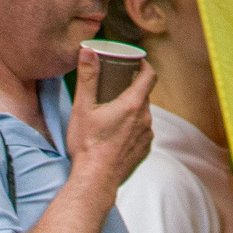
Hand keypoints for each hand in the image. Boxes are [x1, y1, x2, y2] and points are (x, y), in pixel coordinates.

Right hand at [67, 47, 154, 190]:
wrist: (95, 182)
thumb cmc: (88, 145)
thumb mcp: (83, 108)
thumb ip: (88, 77)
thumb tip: (88, 51)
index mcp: (133, 104)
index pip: (150, 75)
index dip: (144, 65)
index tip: (135, 63)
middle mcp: (145, 119)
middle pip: (144, 95)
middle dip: (131, 89)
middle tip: (114, 90)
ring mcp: (147, 137)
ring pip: (142, 115)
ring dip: (131, 111)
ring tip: (112, 116)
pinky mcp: (144, 151)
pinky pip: (141, 133)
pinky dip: (132, 130)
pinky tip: (116, 136)